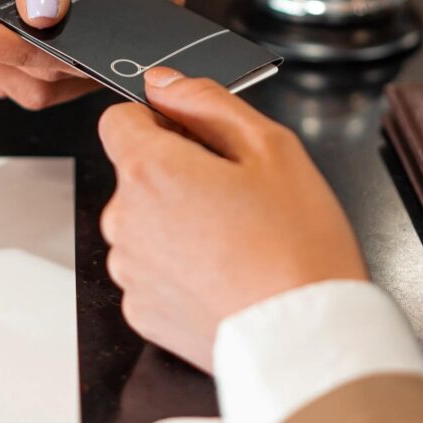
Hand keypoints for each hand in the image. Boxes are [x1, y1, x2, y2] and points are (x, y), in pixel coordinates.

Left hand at [97, 68, 366, 371]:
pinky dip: (177, 266)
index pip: (118, 119)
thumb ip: (206, 101)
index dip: (158, 120)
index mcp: (149, 170)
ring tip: (233, 241)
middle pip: (135, 174)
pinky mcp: (139, 309)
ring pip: (142, 222)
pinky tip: (221, 274)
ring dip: (174, 221)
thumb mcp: (269, 147)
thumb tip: (163, 82)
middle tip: (235, 196)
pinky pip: (150, 269)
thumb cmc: (296, 247)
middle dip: (175, 174)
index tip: (193, 138)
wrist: (304, 339)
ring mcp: (129, 268)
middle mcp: (124, 218)